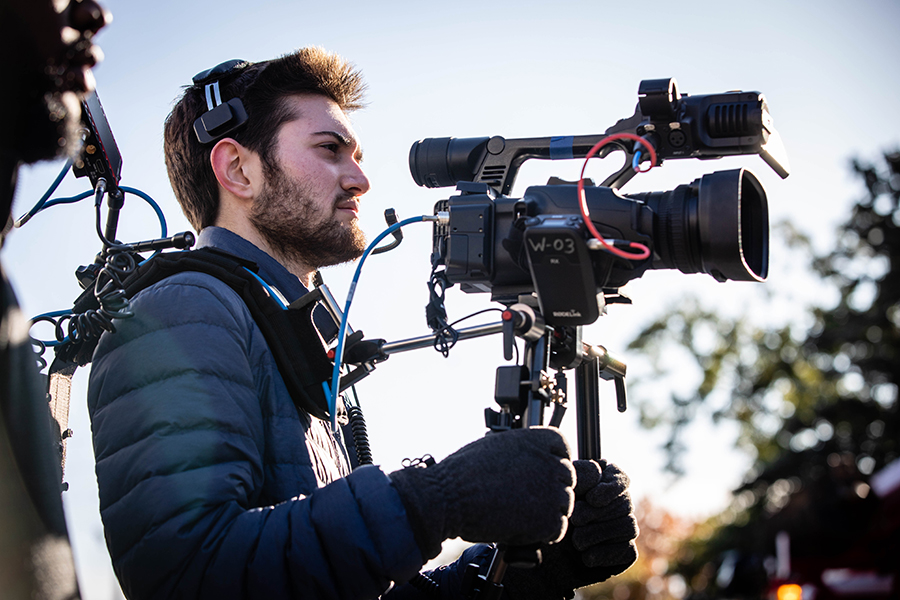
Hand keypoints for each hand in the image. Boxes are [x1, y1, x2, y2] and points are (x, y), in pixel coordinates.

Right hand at [389, 427, 575, 560]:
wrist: (447, 497)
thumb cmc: (464, 472)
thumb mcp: (496, 445)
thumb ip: (523, 450)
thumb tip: (532, 459)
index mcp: (537, 439)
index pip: (563, 449)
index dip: (553, 463)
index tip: (541, 474)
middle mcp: (549, 462)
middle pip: (567, 478)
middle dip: (550, 489)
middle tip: (526, 499)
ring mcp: (551, 491)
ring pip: (564, 504)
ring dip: (547, 512)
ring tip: (520, 513)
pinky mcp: (547, 519)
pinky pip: (558, 529)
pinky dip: (543, 533)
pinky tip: (523, 527)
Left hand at [502, 459, 638, 599]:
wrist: (544, 555)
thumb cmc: (550, 515)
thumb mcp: (558, 490)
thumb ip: (578, 475)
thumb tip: (597, 472)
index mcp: (603, 481)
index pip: (621, 478)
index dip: (611, 488)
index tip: (592, 498)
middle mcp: (618, 503)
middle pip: (624, 503)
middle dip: (597, 514)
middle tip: (575, 520)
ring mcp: (624, 527)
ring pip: (628, 526)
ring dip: (597, 534)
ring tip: (576, 540)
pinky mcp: (625, 551)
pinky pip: (627, 550)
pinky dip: (605, 554)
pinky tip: (585, 556)